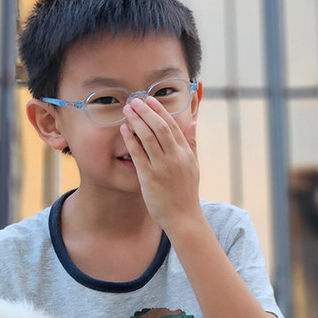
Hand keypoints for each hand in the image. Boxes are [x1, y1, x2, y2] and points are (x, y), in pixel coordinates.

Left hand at [120, 95, 199, 234]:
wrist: (183, 217)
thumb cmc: (186, 192)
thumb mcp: (194, 165)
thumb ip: (192, 143)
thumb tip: (193, 122)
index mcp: (185, 153)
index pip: (172, 126)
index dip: (160, 111)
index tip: (150, 99)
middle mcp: (175, 158)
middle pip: (160, 128)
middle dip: (147, 111)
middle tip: (135, 100)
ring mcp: (162, 167)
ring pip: (148, 138)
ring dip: (137, 121)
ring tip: (127, 110)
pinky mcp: (149, 178)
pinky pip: (138, 154)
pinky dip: (131, 140)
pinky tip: (124, 129)